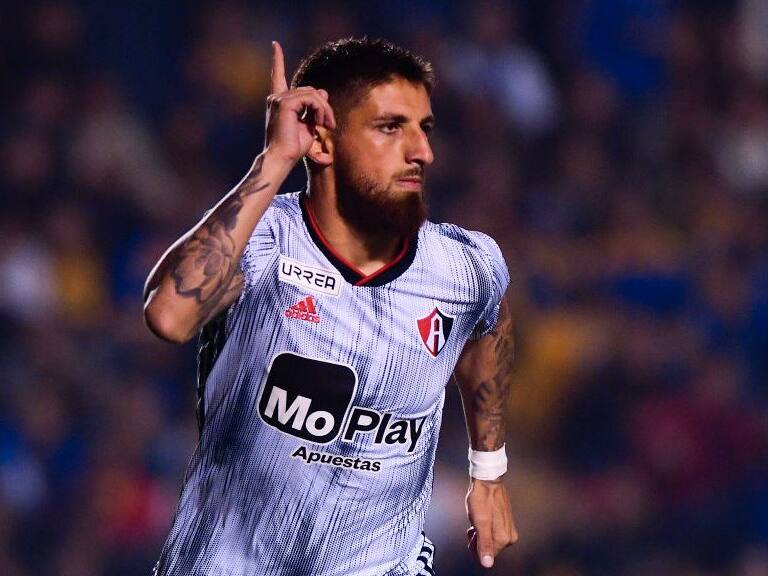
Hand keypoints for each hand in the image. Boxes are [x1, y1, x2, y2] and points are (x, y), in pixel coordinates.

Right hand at [264, 41, 335, 166]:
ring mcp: (279, 100)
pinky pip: (311, 98)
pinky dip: (321, 109)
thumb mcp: (308, 124)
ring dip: (325, 110)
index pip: (278, 76)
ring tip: (328, 125)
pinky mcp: (285, 103)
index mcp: (279, 102)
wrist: (282, 158)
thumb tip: (323, 92)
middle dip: (323, 106)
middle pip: (309, 90)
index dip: (277, 60)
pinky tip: (321, 123)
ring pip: (312, 94)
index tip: (275, 45)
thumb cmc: (293, 147)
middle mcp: (276, 98)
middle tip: (330, 124)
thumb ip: (314, 108)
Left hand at [466, 478, 517, 568]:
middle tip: (473, 527)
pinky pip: (493, 531)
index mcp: (504, 538)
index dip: (476, 547)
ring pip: (490, 539)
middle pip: (490, 548)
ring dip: (480, 533)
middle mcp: (509, 535)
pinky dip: (484, 527)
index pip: (487, 555)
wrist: (487, 481)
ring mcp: (509, 528)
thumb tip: (487, 563)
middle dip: (478, 540)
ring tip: (475, 521)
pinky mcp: (506, 521)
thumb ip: (484, 544)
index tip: (471, 536)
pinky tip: (480, 518)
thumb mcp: (479, 523)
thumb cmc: (482, 498)